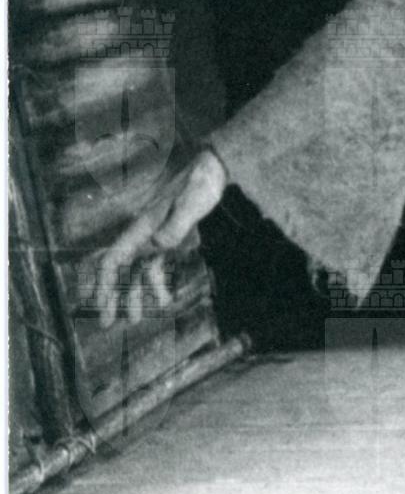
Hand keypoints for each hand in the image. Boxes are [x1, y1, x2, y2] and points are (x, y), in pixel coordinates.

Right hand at [87, 146, 227, 326]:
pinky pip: (158, 266)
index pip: (114, 260)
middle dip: (112, 297)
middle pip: (121, 270)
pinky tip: (164, 299)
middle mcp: (145, 235)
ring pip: (138, 271)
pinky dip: (157, 283)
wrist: (214, 170)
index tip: (101, 305)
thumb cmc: (201, 184)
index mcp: (142, 229)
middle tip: (106, 323)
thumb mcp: (190, 204)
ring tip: (135, 319)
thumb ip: (176, 226)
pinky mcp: (173, 239)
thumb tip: (159, 245)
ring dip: (135, 295)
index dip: (104, 284)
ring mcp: (158, 238)